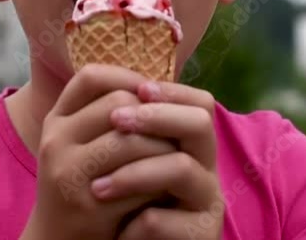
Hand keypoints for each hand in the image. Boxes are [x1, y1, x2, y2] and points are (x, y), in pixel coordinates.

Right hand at [20, 65, 177, 239]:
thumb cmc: (83, 184)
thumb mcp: (81, 142)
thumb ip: (105, 114)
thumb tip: (155, 83)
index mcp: (56, 121)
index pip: (91, 77)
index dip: (126, 77)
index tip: (150, 92)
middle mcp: (56, 142)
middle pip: (118, 105)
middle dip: (153, 114)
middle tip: (173, 128)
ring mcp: (69, 173)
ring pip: (131, 141)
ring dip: (162, 146)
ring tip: (177, 154)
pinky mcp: (89, 205)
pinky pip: (137, 180)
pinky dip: (157, 180)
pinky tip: (164, 185)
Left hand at [92, 81, 224, 239]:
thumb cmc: (129, 208)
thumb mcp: (130, 162)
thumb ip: (131, 129)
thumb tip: (109, 81)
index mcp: (193, 148)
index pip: (201, 103)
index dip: (171, 91)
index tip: (138, 89)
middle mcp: (208, 170)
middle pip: (200, 123)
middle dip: (155, 117)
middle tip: (116, 121)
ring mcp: (208, 204)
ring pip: (180, 168)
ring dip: (133, 174)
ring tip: (96, 189)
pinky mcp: (202, 236)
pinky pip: (162, 220)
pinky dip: (133, 226)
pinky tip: (118, 233)